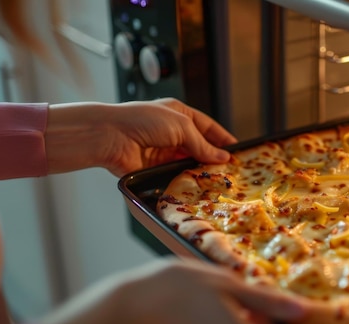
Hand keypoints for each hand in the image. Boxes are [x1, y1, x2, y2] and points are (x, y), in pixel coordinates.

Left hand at [45, 98, 237, 176]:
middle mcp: (172, 132)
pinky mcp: (156, 168)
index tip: (237, 150)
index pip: (207, 127)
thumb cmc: (142, 121)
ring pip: (189, 162)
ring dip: (201, 170)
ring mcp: (164, 151)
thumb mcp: (180, 126)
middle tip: (231, 169)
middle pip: (200, 146)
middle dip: (214, 157)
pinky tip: (199, 185)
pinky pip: (176, 175)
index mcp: (179, 114)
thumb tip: (221, 158)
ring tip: (219, 179)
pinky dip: (187, 179)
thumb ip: (202, 144)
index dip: (222, 138)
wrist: (110, 137)